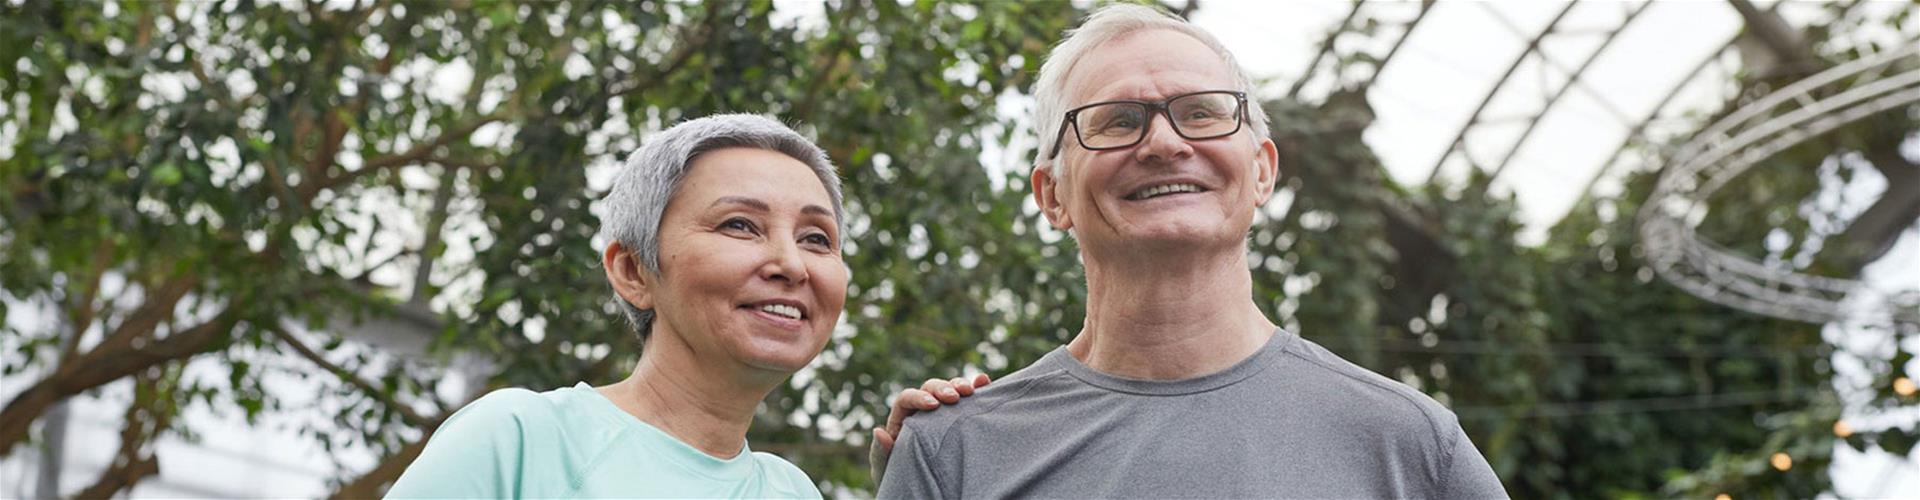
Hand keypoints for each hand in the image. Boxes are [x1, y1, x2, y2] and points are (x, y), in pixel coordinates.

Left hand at [868, 373, 991, 484]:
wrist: (921, 488)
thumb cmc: (901, 476)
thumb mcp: (887, 468)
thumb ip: (880, 452)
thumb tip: (878, 431)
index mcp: (902, 418)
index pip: (907, 398)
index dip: (919, 397)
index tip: (933, 405)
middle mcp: (922, 410)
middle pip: (930, 388)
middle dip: (942, 388)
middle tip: (954, 397)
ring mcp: (943, 412)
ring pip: (949, 388)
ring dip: (959, 385)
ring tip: (970, 391)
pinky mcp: (960, 417)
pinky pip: (968, 398)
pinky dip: (977, 388)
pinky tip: (984, 381)